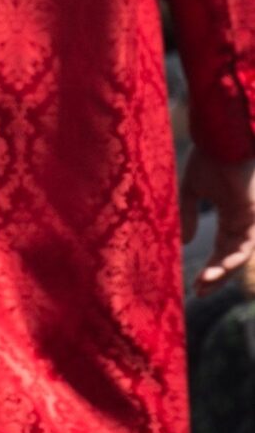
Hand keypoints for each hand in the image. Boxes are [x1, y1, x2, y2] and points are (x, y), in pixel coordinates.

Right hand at [184, 149, 254, 292]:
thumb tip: (185, 242)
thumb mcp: (191, 191)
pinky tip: (214, 271)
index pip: (221, 249)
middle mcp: (242, 220)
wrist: (221, 139)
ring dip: (222, 274)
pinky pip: (245, 246)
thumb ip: (188, 215)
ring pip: (239, 256)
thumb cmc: (208, 158)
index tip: (194, 286)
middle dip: (216, 277)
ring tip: (203, 287)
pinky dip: (230, 261)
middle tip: (198, 293)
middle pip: (231, 257)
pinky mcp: (252, 216)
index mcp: (230, 215)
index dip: (209, 268)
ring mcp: (250, 219)